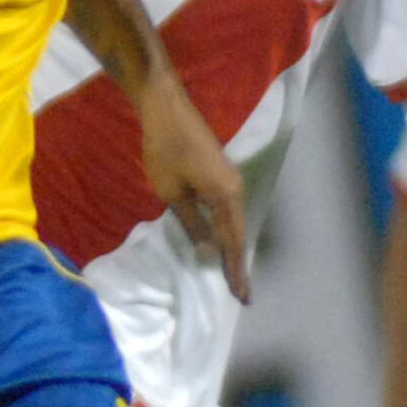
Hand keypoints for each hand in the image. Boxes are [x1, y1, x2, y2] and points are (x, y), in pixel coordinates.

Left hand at [139, 86, 250, 302]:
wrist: (167, 109)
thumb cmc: (165, 150)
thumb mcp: (172, 194)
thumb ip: (192, 224)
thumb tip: (207, 251)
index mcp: (227, 196)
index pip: (233, 242)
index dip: (235, 270)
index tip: (242, 296)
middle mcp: (236, 189)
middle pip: (239, 234)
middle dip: (238, 264)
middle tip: (241, 293)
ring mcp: (231, 180)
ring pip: (235, 222)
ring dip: (233, 248)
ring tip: (233, 274)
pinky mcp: (222, 174)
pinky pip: (229, 210)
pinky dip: (227, 230)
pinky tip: (222, 241)